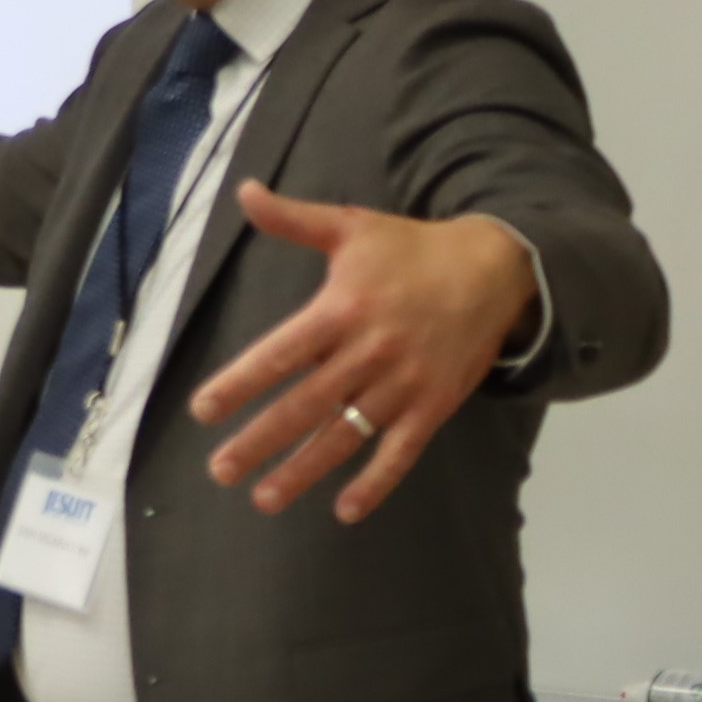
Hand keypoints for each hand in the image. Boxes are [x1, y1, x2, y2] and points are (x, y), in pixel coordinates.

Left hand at [186, 186, 539, 520]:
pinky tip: (345, 510)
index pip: (280, 354)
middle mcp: (370, 353)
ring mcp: (404, 384)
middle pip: (306, 405)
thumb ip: (293, 219)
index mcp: (342, 310)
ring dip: (304, 470)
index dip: (240, 384)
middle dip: (260, 441)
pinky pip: (401, 452)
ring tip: (263, 499)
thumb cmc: (411, 250)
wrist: (498, 269)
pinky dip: (376, 483)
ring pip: (346, 436)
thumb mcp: (352, 227)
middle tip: (220, 470)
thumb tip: (244, 190)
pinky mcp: (434, 406)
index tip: (203, 410)